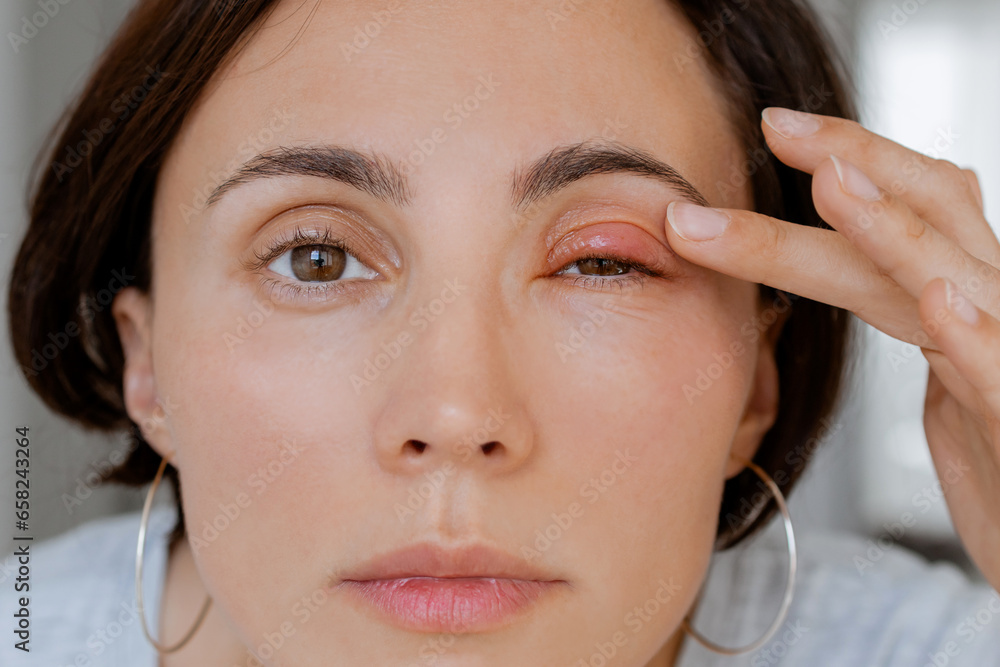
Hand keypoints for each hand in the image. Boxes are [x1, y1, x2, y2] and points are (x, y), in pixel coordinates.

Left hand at [664, 106, 999, 589]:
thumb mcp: (953, 378)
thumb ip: (919, 317)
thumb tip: (889, 272)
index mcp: (964, 301)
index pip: (911, 210)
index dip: (851, 159)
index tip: (774, 131)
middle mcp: (995, 312)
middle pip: (923, 223)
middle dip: (850, 167)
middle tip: (776, 128)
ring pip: (953, 283)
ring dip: (891, 230)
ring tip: (831, 183)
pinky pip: (999, 379)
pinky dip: (978, 339)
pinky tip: (940, 302)